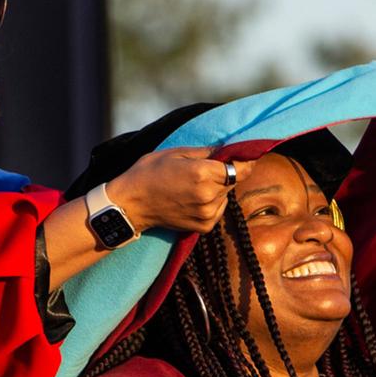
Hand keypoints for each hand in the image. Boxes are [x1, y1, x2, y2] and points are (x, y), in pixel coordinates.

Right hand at [106, 147, 252, 233]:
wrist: (131, 204)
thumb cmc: (150, 173)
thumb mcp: (177, 153)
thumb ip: (207, 152)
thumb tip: (230, 149)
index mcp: (204, 174)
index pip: (241, 168)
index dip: (244, 161)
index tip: (241, 156)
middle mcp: (209, 195)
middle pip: (234, 181)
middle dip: (226, 173)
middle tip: (205, 169)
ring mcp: (207, 213)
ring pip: (226, 196)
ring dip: (218, 189)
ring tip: (194, 185)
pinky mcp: (203, 226)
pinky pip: (218, 210)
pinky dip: (212, 203)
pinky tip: (193, 198)